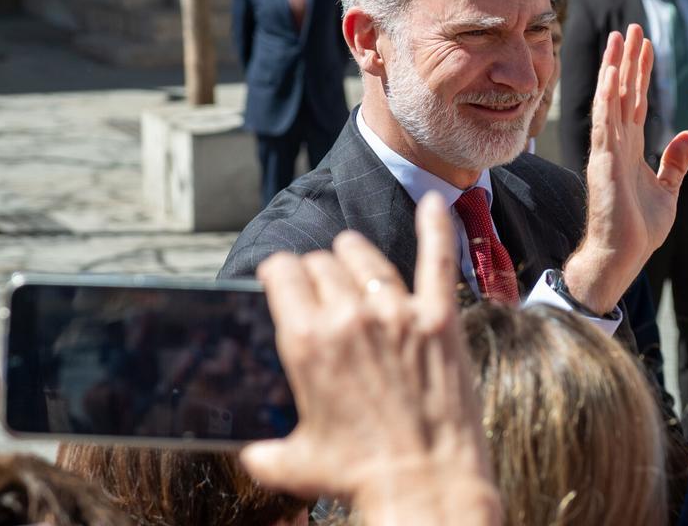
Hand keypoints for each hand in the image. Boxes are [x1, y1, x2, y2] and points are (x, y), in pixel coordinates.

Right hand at [241, 194, 501, 523]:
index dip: (278, 271)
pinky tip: (436, 202)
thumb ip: (261, 450)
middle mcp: (349, 318)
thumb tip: (248, 451)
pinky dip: (437, 226)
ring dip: (353, 252)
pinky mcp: (439, 320)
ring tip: (350, 252)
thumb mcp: (293, 463)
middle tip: (317, 281)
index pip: (283, 275)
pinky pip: (437, 259)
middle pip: (322, 264)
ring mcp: (397, 314)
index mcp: (306, 342)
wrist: (424, 486)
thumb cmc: (358, 477)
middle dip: (313, 268)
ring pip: (367, 259)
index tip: (279, 276)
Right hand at [564, 25, 687, 314]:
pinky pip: (605, 123)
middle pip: (622, 92)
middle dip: (627, 59)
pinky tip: (613, 73)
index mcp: (630, 148)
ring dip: (615, 67)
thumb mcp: (667, 190)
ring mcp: (607, 151)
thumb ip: (675, 161)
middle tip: (632, 27)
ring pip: (611, 99)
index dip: (640, 72)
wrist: (621, 256)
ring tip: (620, 37)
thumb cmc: (639, 229)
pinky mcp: (604, 162)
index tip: (645, 45)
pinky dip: (608, 97)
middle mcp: (615, 144)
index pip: (635, 101)